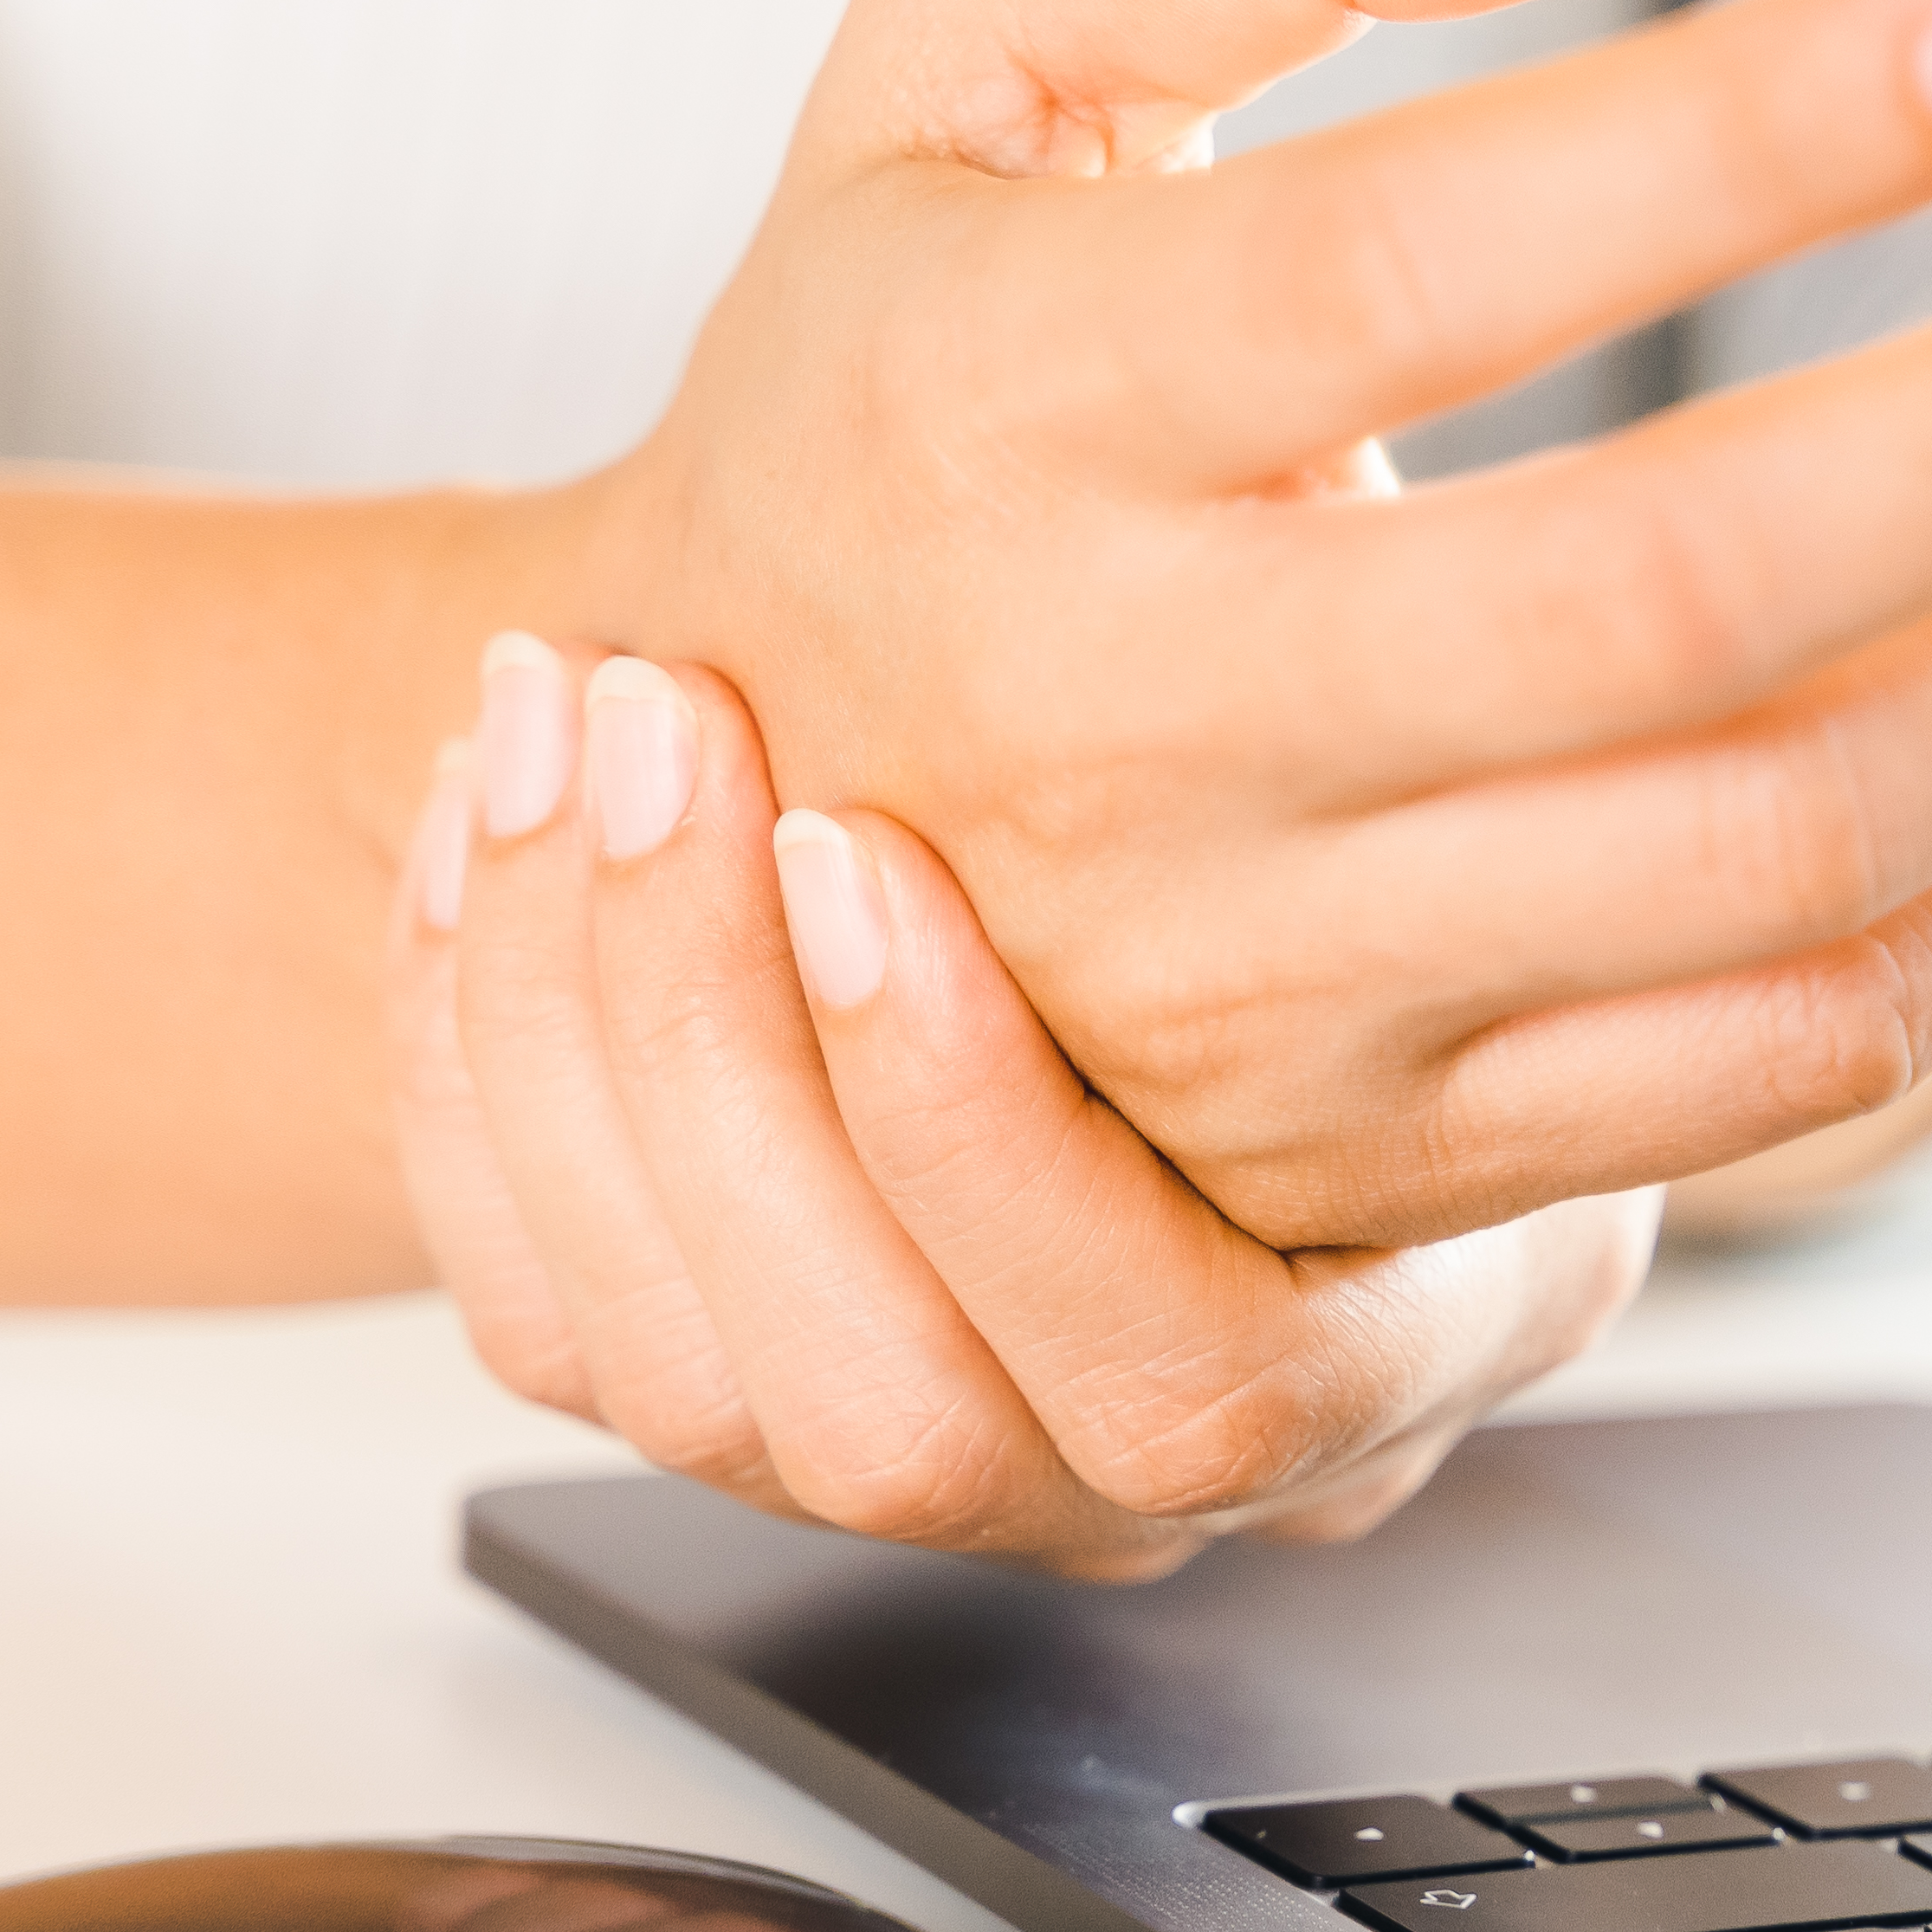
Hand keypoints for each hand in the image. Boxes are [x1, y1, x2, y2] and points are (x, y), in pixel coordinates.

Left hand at [392, 643, 1647, 1573]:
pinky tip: (484, 817)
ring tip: (561, 722)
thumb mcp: (1460, 742)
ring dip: (574, 1035)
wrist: (1170, 821)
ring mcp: (917, 1448)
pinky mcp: (720, 1384)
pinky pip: (538, 1314)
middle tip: (664, 729)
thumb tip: (1323, 472)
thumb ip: (1382, 689)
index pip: (1181, 1379)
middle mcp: (1140, 1459)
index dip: (982, 1135)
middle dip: (721, 1060)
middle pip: (884, 1412)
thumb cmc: (1376, 766)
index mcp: (1381, 1344)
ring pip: (675, 1384)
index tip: (860, 844)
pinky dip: (471, 1064)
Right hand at [558, 0, 1931, 1250]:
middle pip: (1687, 589)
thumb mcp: (965, 32)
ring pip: (1787, 838)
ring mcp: (1269, 972)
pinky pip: (1791, 1050)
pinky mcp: (1394, 1140)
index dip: (1780, 132)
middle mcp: (1128, 723)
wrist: (729, 769)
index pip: (1435, 263)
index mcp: (1007, 406)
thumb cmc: (907, 341)